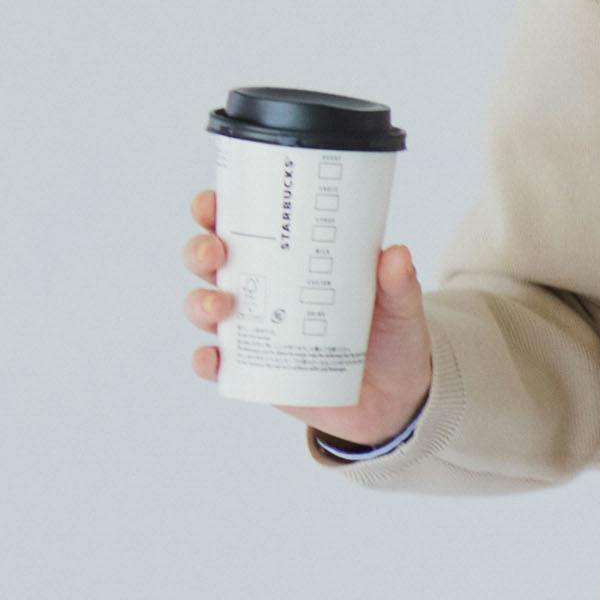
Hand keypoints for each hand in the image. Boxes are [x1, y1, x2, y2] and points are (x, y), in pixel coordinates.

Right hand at [183, 191, 433, 442]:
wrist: (396, 396)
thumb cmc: (389, 336)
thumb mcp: (398, 305)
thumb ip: (397, 282)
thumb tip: (396, 255)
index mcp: (288, 259)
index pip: (243, 225)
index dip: (216, 210)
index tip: (211, 203)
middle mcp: (262, 290)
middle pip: (210, 263)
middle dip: (200, 252)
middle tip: (217, 253)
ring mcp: (253, 332)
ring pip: (205, 309)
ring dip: (200, 302)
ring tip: (222, 305)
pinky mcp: (253, 372)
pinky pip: (216, 366)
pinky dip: (207, 362)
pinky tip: (215, 359)